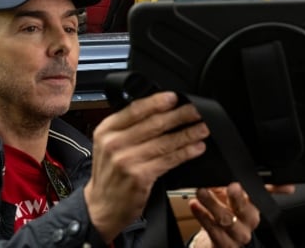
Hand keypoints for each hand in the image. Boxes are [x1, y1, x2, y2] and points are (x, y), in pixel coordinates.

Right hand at [84, 92, 208, 241]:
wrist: (101, 208)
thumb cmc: (110, 174)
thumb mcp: (109, 145)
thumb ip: (128, 127)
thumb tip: (160, 110)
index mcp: (107, 130)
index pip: (135, 109)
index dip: (157, 102)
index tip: (175, 96)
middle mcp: (114, 143)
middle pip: (153, 123)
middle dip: (180, 115)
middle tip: (197, 109)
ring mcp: (126, 160)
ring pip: (164, 142)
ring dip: (188, 133)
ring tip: (203, 127)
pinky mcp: (139, 177)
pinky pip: (168, 160)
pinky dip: (185, 152)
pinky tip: (197, 148)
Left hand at [188, 183, 258, 246]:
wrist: (219, 238)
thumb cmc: (225, 213)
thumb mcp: (226, 196)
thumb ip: (223, 185)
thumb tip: (214, 176)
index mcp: (253, 207)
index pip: (254, 197)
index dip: (247, 191)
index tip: (237, 183)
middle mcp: (249, 223)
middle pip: (243, 209)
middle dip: (235, 197)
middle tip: (226, 186)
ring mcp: (237, 236)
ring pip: (226, 220)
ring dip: (212, 204)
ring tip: (201, 193)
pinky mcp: (225, 245)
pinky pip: (213, 230)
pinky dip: (202, 216)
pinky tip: (195, 206)